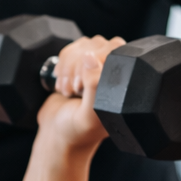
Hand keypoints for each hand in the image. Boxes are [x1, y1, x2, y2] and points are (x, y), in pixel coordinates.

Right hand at [35, 36, 124, 152]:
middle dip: (80, 66)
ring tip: (69, 91)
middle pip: (99, 45)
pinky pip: (71, 50)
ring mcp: (96, 67)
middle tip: (76, 89)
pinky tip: (63, 86)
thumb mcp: (89, 115)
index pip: (118, 51)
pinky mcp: (78, 65)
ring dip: (69, 68)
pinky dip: (62, 67)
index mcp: (124, 85)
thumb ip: (94, 87)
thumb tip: (91, 57)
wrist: (56, 135)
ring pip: (83, 46)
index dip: (98, 61)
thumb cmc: (77, 131)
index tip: (84, 84)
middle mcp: (113, 73)